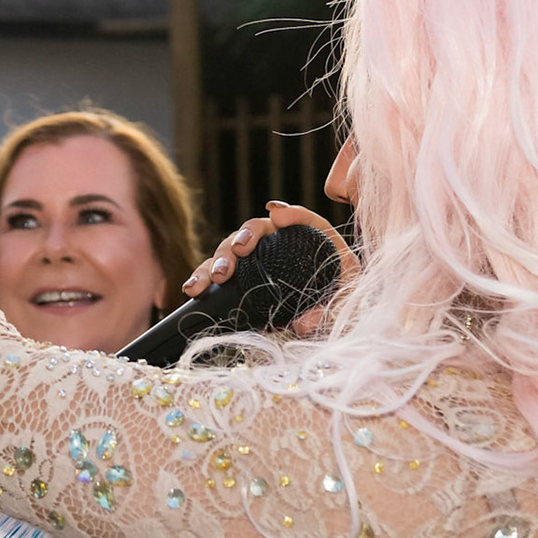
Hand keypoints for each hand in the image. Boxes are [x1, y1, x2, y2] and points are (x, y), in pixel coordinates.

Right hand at [182, 202, 358, 337]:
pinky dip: (204, 278)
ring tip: (210, 279)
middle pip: (258, 229)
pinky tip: (193, 288)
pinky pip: (218, 273)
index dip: (291, 214)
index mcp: (316, 243)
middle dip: (242, 238)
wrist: (328, 321)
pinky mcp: (242, 280)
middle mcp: (283, 245)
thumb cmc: (340, 306)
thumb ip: (328, 312)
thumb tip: (304, 324)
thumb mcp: (344, 306)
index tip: (275, 214)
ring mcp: (259, 261)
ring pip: (231, 248)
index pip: (304, 219)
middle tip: (237, 253)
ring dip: (217, 260)